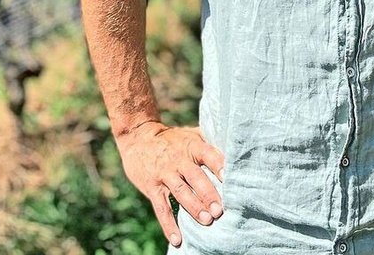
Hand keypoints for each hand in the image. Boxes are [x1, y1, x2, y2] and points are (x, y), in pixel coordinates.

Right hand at [115, 121, 225, 248]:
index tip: (228, 177)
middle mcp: (178, 160)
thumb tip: (235, 149)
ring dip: (194, 207)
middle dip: (208, 194)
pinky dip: (169, 225)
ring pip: (180, 192)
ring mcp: (164, 174)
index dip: (218, 165)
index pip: (207, 154)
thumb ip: (209, 142)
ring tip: (207, 221)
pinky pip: (161, 208)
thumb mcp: (190, 135)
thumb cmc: (172, 139)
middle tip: (220, 210)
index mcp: (191, 146)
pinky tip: (177, 239)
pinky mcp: (152, 187)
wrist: (138, 137)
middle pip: (195, 177)